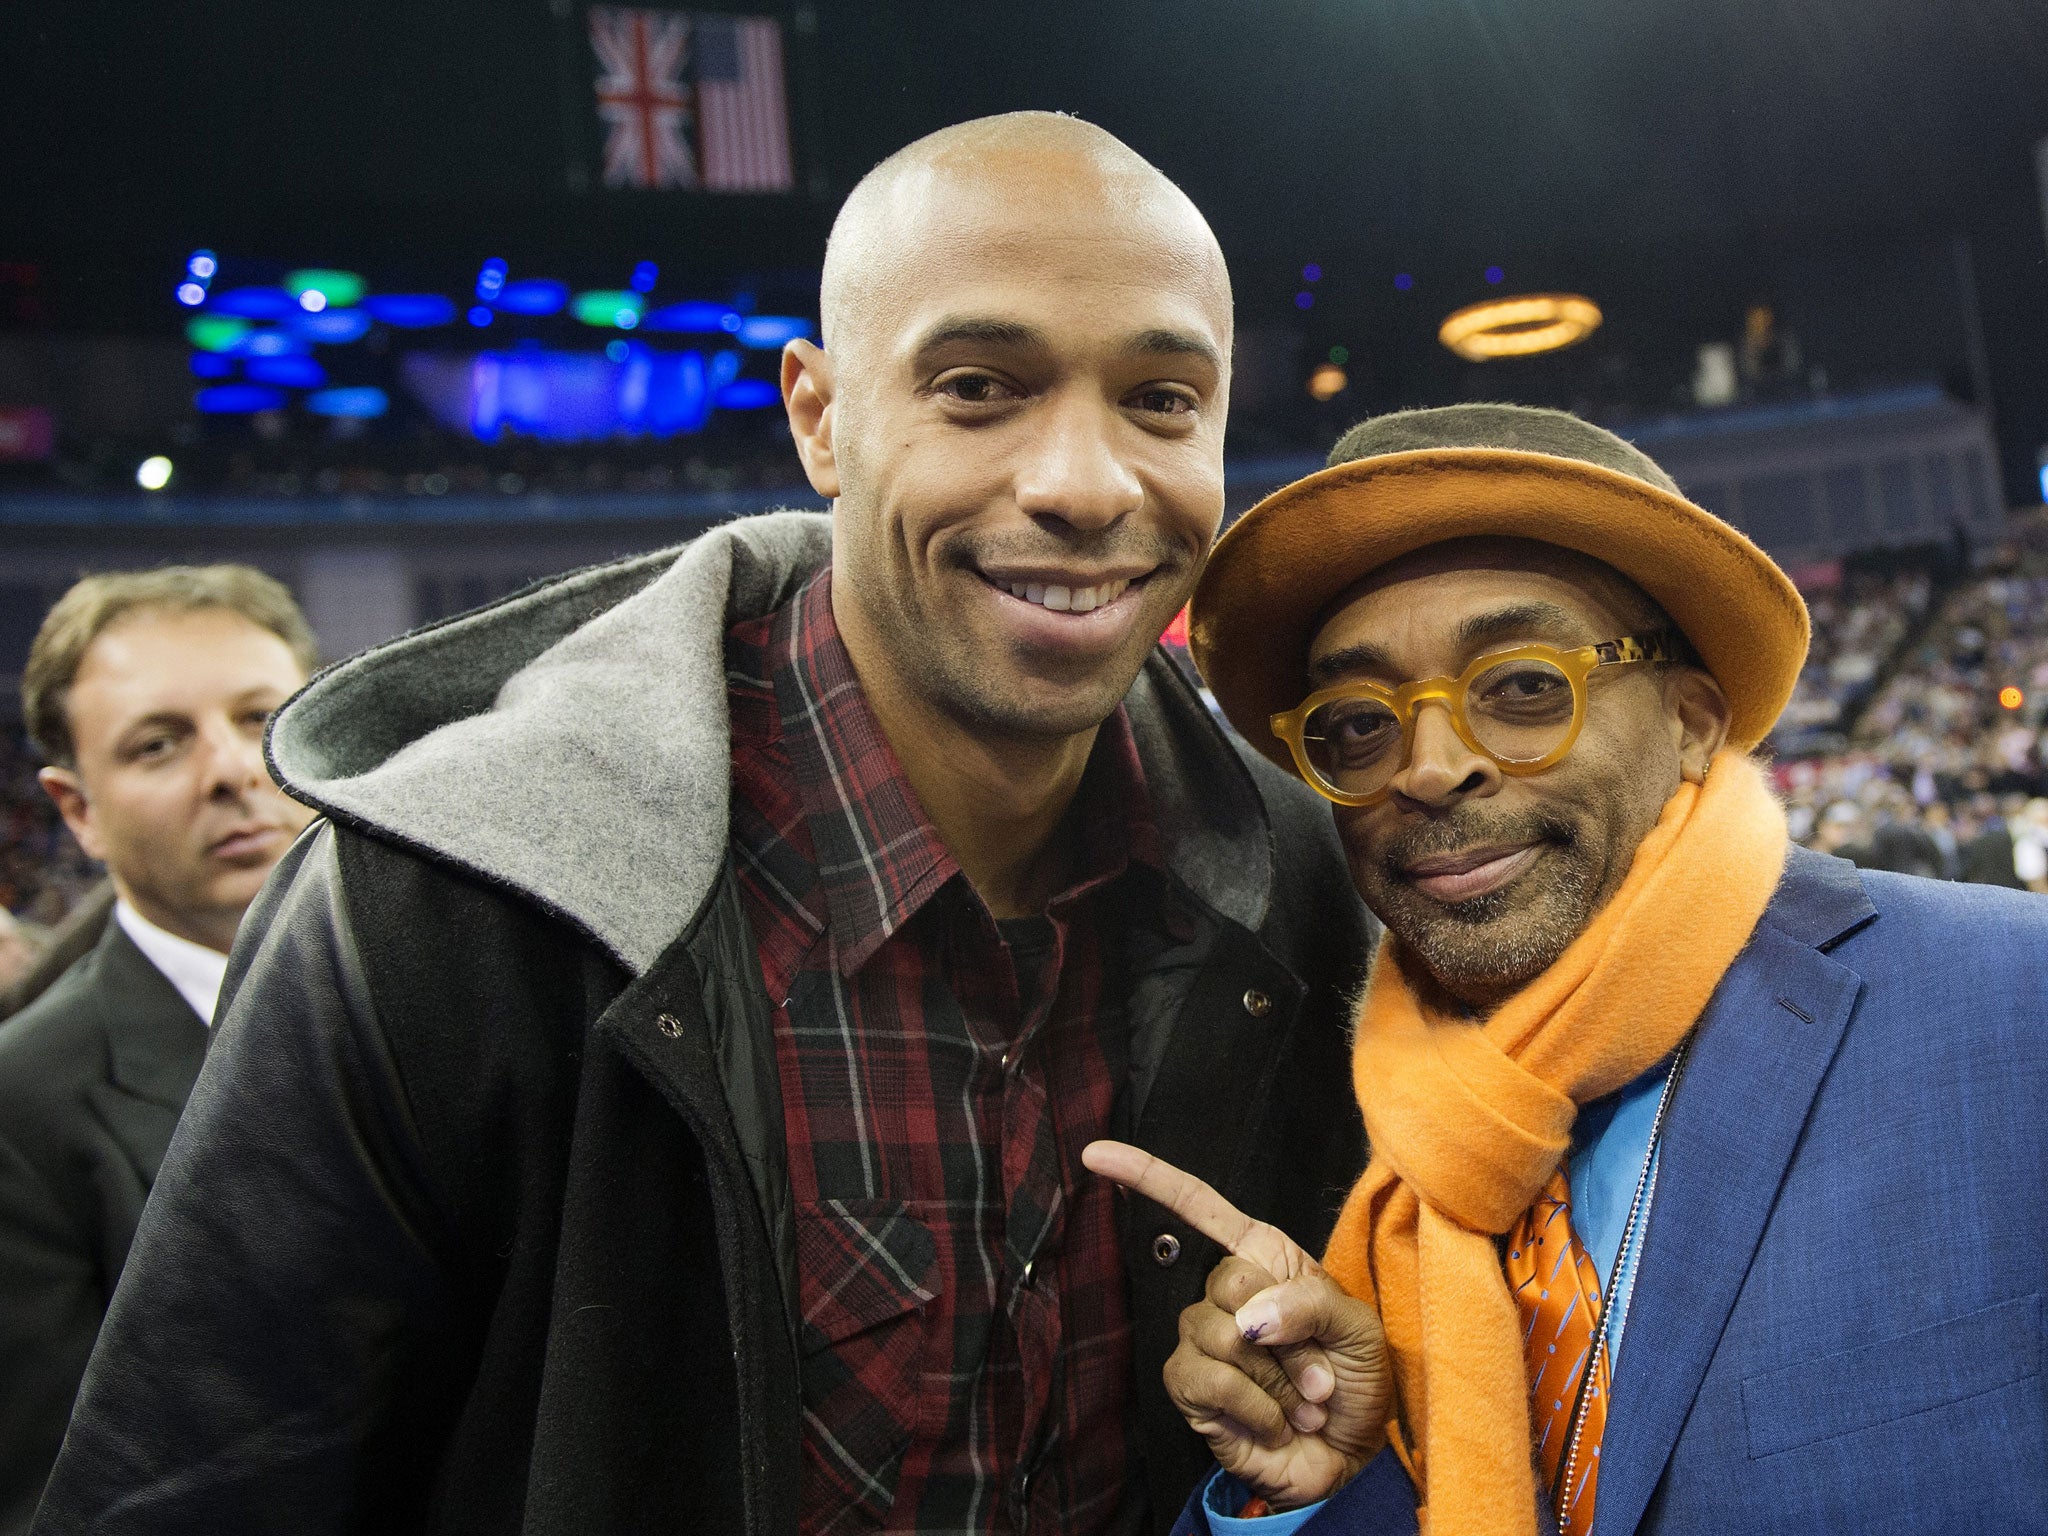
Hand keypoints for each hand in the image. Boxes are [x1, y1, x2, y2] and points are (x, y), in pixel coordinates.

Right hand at [1082, 1141, 1390, 1508]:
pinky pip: (1208, 1380)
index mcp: (1264, 1259)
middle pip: (1228, 1281)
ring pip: (1221, 1335)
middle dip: (1289, 1338)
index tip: (1095, 1154)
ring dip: (1278, 1380)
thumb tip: (1250, 1317)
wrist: (1350, 1457)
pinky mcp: (1190, 1389)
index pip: (1198, 1207)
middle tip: (1319, 1376)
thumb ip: (1311, 1303)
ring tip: (1303, 1406)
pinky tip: (1273, 1423)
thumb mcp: (1358, 1329)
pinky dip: (1254, 1406)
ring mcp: (1202, 1341)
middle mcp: (1226, 1294)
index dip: (1148, 1176)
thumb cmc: (1355, 1382)